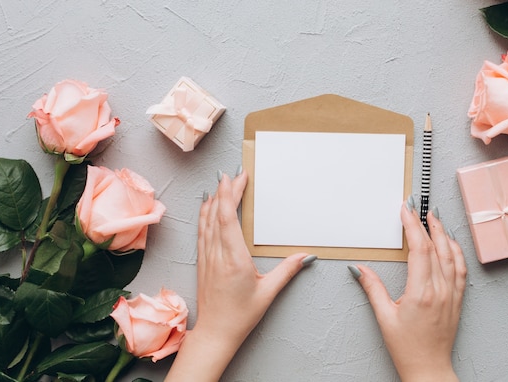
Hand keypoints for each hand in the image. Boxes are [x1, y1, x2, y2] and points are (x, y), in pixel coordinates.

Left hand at [166, 169, 314, 381]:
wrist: (214, 334)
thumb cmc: (240, 316)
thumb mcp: (268, 293)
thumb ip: (287, 271)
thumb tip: (305, 256)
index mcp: (233, 258)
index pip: (228, 218)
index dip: (230, 194)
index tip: (236, 177)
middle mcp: (217, 254)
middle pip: (217, 213)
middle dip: (224, 190)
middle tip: (233, 173)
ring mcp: (207, 257)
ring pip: (206, 220)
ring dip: (213, 199)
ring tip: (221, 183)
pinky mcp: (202, 261)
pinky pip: (202, 231)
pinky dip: (204, 214)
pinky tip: (207, 206)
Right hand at [350, 201, 465, 381]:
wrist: (429, 370)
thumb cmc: (408, 348)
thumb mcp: (384, 317)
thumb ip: (372, 288)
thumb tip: (360, 269)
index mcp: (421, 292)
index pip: (419, 248)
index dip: (412, 225)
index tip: (406, 210)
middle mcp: (440, 290)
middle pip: (436, 247)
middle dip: (426, 222)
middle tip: (418, 206)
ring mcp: (452, 294)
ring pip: (451, 255)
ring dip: (443, 233)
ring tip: (435, 217)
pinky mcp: (458, 299)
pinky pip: (461, 269)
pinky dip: (456, 251)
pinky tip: (451, 243)